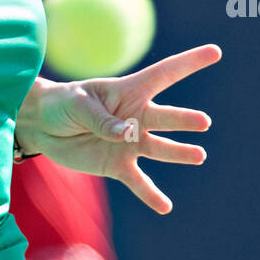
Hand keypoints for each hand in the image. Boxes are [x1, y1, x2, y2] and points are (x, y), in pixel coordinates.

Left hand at [21, 45, 221, 213]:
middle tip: (203, 122)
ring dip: (178, 152)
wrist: (43, 126)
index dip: (189, 62)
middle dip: (183, 119)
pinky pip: (138, 182)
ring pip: (159, 148)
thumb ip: (101, 119)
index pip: (164, 74)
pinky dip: (151, 195)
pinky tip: (165, 207)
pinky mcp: (118, 165)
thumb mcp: (78, 104)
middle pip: (165, 117)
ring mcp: (130, 143)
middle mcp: (137, 117)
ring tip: (198, 155)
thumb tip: (126, 134)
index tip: (216, 52)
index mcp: (129, 91)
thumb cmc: (63, 104)